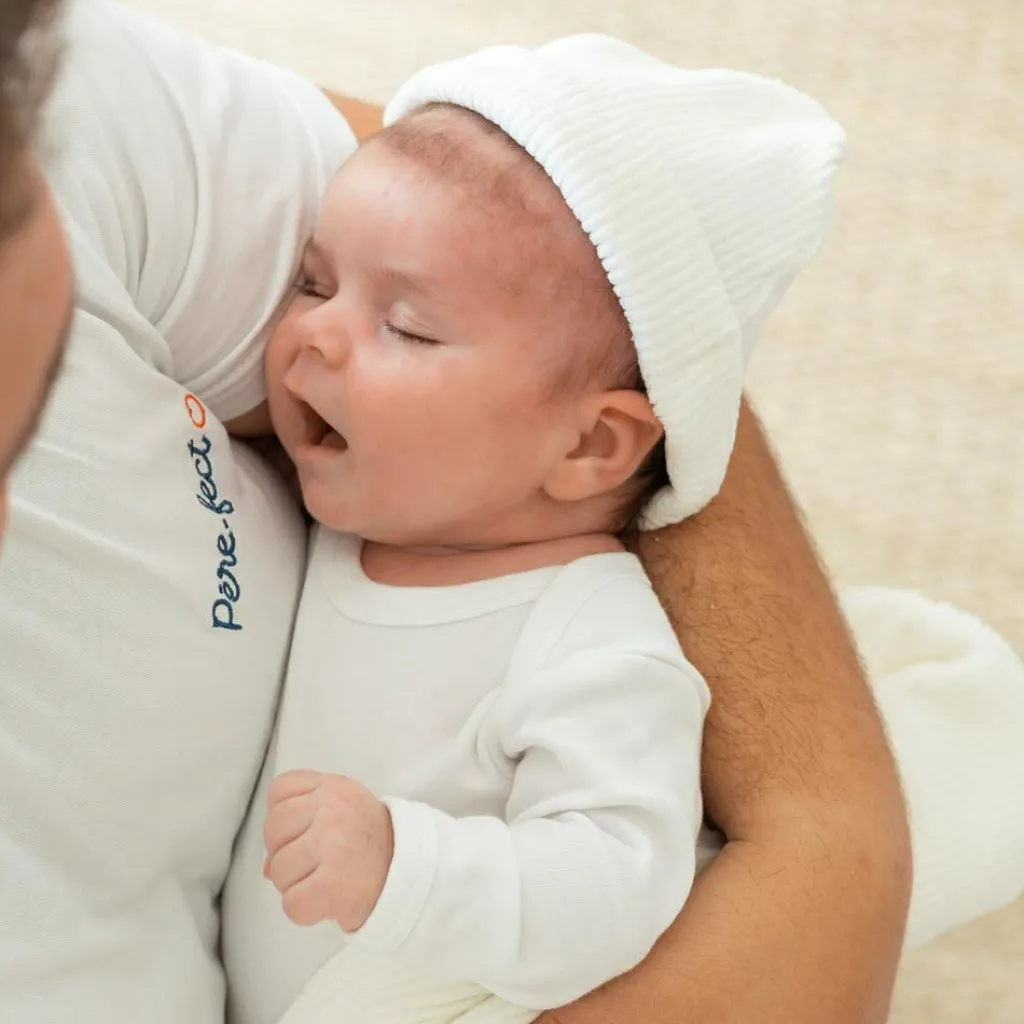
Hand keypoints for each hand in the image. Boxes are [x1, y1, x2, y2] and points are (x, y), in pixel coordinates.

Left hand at [263, 769, 393, 931]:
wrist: (411, 874)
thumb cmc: (370, 842)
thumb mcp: (342, 812)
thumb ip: (303, 821)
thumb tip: (267, 867)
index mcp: (335, 787)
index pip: (280, 790)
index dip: (285, 816)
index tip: (305, 830)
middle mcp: (333, 809)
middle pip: (273, 829)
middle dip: (284, 851)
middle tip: (313, 862)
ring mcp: (333, 845)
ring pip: (278, 869)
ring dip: (293, 884)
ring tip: (321, 881)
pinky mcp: (334, 885)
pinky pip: (291, 903)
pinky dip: (303, 909)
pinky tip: (324, 901)